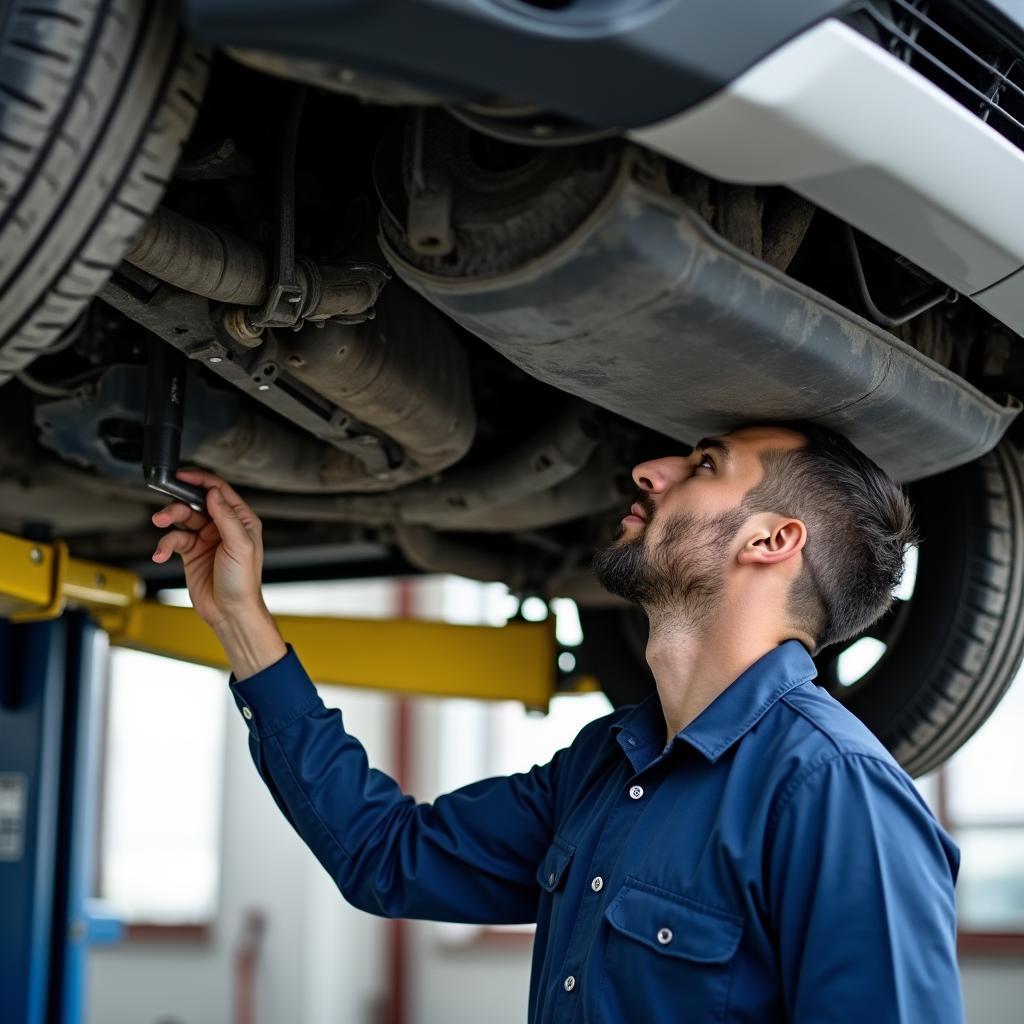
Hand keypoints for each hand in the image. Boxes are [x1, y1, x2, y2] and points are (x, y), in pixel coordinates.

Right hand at [150, 468, 266, 628]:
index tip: (181, 476)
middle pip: (195, 502)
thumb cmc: (243, 583)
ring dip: (168, 520)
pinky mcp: (191, 552)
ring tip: (160, 525)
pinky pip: (173, 539)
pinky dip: (164, 544)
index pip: (219, 491)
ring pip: (182, 519)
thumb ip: (226, 517)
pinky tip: (160, 553)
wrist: (230, 612)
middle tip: (165, 513)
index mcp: (241, 520)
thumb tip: (214, 492)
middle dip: (178, 504)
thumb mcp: (240, 546)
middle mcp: (223, 526)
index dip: (200, 480)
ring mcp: (206, 538)